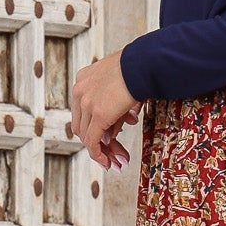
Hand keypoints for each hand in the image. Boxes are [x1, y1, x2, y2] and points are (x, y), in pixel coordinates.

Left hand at [70, 50, 142, 170]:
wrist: (145, 63)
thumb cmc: (140, 68)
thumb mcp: (123, 84)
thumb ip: (115, 106)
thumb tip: (115, 130)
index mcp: (84, 78)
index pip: (83, 111)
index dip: (94, 127)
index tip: (109, 138)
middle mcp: (79, 89)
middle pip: (82, 125)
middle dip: (97, 142)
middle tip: (113, 155)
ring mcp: (86, 102)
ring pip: (87, 135)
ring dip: (101, 152)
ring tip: (116, 162)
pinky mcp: (98, 114)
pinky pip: (93, 141)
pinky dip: (99, 154)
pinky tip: (109, 162)